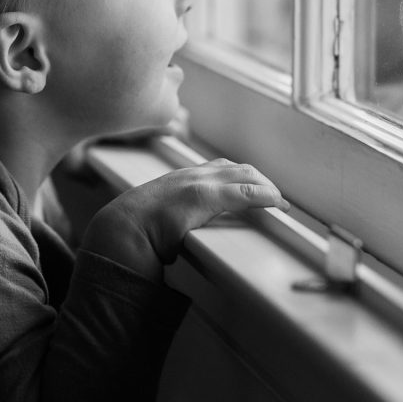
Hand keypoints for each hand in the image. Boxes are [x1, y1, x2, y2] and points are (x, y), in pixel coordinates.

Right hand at [81, 160, 288, 281]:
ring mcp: (199, 182)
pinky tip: (276, 202)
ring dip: (265, 187)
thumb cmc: (136, 227)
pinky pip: (244, 192)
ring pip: (244, 175)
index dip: (242, 176)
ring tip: (279, 203)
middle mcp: (192, 173)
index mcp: (181, 177)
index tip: (257, 190)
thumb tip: (179, 233)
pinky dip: (263, 195)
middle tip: (276, 199)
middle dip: (260, 180)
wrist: (123, 228)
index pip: (219, 168)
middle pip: (237, 168)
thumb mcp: (157, 213)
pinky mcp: (205, 196)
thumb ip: (173, 214)